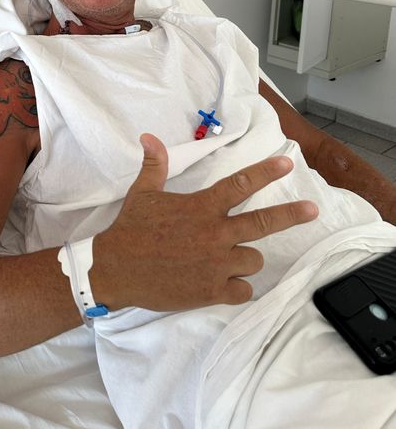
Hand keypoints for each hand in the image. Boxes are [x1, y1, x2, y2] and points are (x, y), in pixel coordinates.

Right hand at [92, 133, 317, 311]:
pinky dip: (238, 287)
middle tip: (312, 210)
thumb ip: (155, 165)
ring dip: (247, 257)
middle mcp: (215, 234)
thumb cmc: (131, 228)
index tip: (286, 165)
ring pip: (253, 260)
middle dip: (291, 215)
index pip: (240, 185)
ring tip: (231, 256)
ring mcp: (216, 265)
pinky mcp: (211, 291)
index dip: (265, 173)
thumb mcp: (143, 193)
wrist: (116, 269)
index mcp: (202, 207)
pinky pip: (242, 290)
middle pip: (262, 223)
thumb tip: (148, 136)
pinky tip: (226, 283)